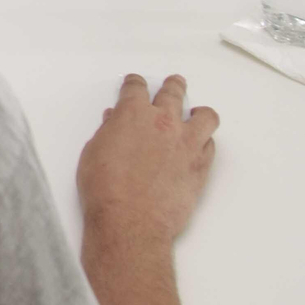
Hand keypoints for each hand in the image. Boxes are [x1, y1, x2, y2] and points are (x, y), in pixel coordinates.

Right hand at [78, 74, 218, 247]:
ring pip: (205, 116)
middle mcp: (163, 122)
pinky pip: (211, 145)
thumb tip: (115, 122)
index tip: (135, 83)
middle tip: (174, 83)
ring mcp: (187, 143)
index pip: (136, 87)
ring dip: (200, 112)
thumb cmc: (105, 188)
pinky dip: (205, 142)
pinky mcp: (201, 166)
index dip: (135, 83)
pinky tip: (200, 145)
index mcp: (133, 114)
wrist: (130, 220)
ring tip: (198, 113)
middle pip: (173, 93)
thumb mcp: (94, 152)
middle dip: (173, 85)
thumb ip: (109, 132)